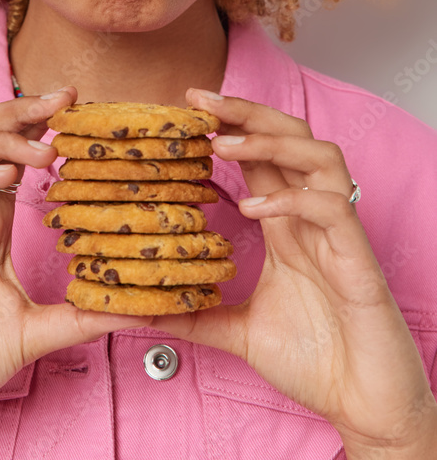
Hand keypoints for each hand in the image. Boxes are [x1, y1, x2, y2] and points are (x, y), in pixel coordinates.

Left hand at [154, 91, 436, 452]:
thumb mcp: (238, 333)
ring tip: (222, 144)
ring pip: (318, 155)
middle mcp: (312, 218)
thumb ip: (195, 316)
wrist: (365, 405)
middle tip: (198, 99)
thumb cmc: (316, 362)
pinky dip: (291, 199)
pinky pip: (331, 207)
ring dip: (270, 142)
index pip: (260, 154)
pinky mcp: (357, 258)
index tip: (186, 107)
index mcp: (287, 224)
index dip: (228, 124)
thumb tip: (139, 312)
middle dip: (245, 111)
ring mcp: (337, 233)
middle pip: (289, 136)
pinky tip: (255, 208)